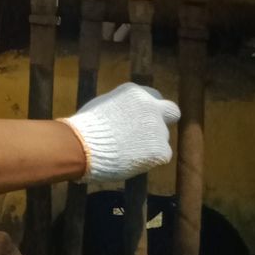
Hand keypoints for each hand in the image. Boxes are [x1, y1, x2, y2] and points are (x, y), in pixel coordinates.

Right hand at [60, 83, 180, 181]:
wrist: (83, 145)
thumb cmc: (86, 127)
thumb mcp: (104, 105)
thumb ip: (122, 108)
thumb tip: (125, 116)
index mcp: (135, 92)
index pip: (153, 97)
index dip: (148, 109)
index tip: (141, 118)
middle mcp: (151, 107)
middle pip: (171, 112)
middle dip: (164, 121)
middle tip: (151, 134)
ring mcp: (158, 128)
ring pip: (162, 138)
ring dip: (151, 144)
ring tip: (129, 152)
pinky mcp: (161, 150)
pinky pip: (162, 156)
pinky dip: (150, 160)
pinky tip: (133, 161)